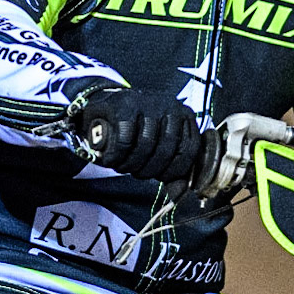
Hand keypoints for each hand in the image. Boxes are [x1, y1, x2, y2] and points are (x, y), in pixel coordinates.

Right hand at [77, 89, 201, 181]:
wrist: (104, 110)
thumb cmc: (135, 132)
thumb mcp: (158, 148)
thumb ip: (172, 169)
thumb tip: (180, 190)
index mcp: (184, 116)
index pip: (189, 149)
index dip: (173, 170)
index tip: (158, 176)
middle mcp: (169, 105)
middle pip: (167, 150)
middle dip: (149, 169)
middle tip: (136, 172)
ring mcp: (147, 103)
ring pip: (146, 145)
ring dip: (131, 164)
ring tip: (122, 165)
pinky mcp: (123, 106)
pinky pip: (124, 141)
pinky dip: (117, 156)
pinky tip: (111, 159)